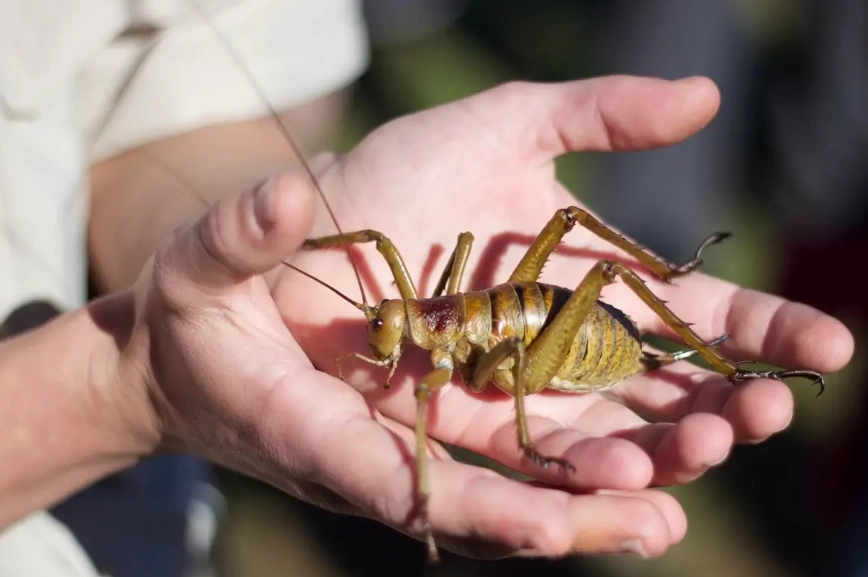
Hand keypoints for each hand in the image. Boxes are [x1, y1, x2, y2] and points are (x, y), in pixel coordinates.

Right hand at [122, 164, 683, 559]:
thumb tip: (285, 193)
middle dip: (568, 515)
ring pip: (515, 479)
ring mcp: (417, 437)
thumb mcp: (201, 268)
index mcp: (314, 429)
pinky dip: (581, 455)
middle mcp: (381, 452)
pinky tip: (652, 452)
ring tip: (685, 487)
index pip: (394, 482)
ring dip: (599, 488)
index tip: (541, 526)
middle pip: (482, 501)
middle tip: (658, 519)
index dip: (467, 505)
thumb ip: (238, 237)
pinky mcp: (442, 414)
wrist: (207, 351)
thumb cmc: (196, 316)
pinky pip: (518, 445)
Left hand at [267, 76, 851, 540]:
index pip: (691, 316)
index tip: (827, 346)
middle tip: (765, 410)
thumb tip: (708, 98)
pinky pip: (518, 478)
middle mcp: (558, 353)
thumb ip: (597, 115)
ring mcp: (507, 401)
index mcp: (586, 285)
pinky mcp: (448, 439)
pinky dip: (569, 502)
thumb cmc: (392, 177)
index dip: (760, 332)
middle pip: (659, 395)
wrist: (292, 235)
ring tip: (701, 451)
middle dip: (721, 408)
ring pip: (602, 448)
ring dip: (660, 460)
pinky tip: (629, 511)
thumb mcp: (499, 125)